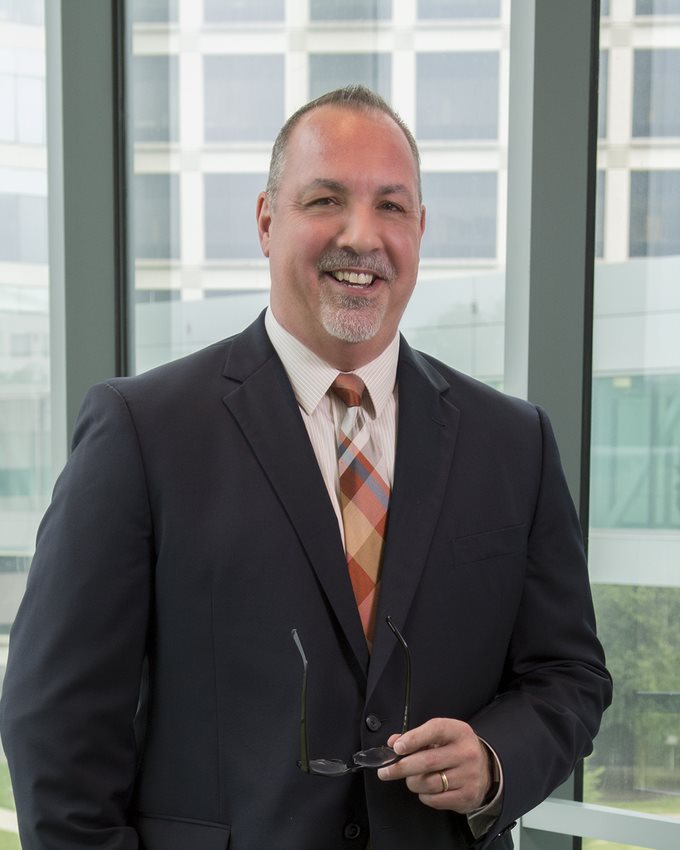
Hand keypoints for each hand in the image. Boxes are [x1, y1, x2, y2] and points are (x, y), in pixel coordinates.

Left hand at [377, 717, 491, 813]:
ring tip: (412, 779)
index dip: (413, 739)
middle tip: (386, 771)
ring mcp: (468, 776)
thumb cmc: (456, 749)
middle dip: (401, 767)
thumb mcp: (441, 735)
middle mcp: (466, 753)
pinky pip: (435, 800)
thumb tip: (393, 742)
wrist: (485, 769)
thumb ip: (416, 737)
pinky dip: (424, 795)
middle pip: (427, 762)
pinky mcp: (467, 796)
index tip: (397, 747)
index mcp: (458, 732)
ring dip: (412, 783)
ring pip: (429, 783)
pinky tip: (426, 789)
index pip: (435, 730)